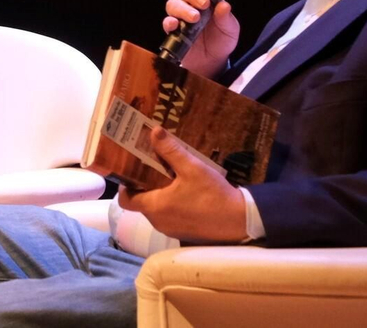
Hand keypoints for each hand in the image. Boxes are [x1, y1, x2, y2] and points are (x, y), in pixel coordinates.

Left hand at [117, 126, 247, 243]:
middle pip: (141, 203)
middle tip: (152, 167)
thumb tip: (153, 131)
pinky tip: (185, 192)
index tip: (132, 172)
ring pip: (157, 211)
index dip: (125, 186)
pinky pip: (170, 218)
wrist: (241, 221)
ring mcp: (172, 230)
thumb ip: (171, 150)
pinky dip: (172, 206)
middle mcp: (158, 222)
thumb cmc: (213, 195)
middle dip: (145, 186)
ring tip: (170, 177)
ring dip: (160, 196)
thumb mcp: (192, 168)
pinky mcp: (184, 234)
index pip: (125, 200)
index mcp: (155, 207)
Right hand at [162, 0, 241, 77]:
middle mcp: (190, 3)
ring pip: (172, 3)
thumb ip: (226, 17)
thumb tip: (224, 5)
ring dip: (183, 8)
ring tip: (195, 18)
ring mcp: (180, 16)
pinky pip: (166, 22)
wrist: (213, 62)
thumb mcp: (230, 29)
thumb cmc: (222, 40)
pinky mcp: (173, 31)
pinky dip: (169, 21)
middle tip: (203, 4)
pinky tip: (175, 24)